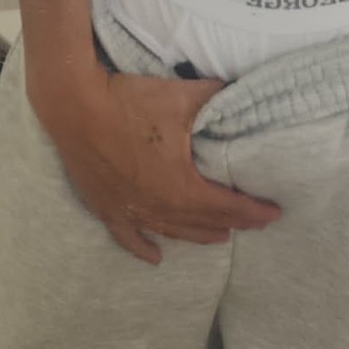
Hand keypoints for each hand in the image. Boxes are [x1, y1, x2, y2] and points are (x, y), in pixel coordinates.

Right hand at [38, 65, 282, 264]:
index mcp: (181, 186)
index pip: (228, 206)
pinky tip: (156, 258)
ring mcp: (130, 211)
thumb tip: (236, 91)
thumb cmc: (128, 101)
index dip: (254, 211)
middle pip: (204, 223)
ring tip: (221, 237)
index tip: (274, 213)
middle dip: (234, 223)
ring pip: (172, 232)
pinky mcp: (106, 207)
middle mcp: (158, 206)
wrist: (74, 106)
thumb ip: (214, 97)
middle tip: (254, 222)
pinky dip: (144, 249)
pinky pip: (129, 238)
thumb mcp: (180, 96)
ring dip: (199, 235)